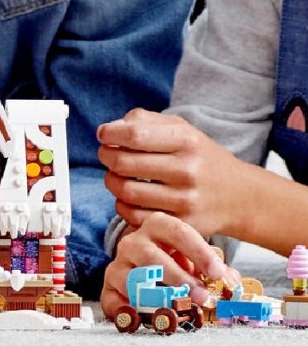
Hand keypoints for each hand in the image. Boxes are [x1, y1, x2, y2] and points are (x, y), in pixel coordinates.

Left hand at [97, 108, 246, 236]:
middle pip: (123, 163)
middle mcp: (187, 170)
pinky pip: (133, 215)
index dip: (109, 134)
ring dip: (111, 181)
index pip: (134, 135)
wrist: (240, 197)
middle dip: (106, 156)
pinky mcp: (180, 224)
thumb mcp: (182, 129)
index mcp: (187, 141)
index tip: (104, 134)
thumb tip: (107, 130)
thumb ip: (143, 121)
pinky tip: (131, 197)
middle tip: (108, 155)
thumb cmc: (200, 158)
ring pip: (124, 191)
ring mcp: (184, 200)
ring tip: (118, 176)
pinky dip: (123, 205)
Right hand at [101, 212, 239, 318]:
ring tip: (177, 310)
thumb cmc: (175, 259)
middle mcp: (133, 242)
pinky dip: (127, 312)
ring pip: (133, 280)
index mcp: (157, 226)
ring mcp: (119, 264)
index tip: (216, 272)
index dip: (198, 252)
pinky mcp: (108, 287)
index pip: (177, 232)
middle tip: (200, 296)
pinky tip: (144, 319)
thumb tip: (230, 282)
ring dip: (157, 297)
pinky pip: (113, 301)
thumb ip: (215, 268)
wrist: (146, 263)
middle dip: (178, 279)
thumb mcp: (196, 257)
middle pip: (151, 257)